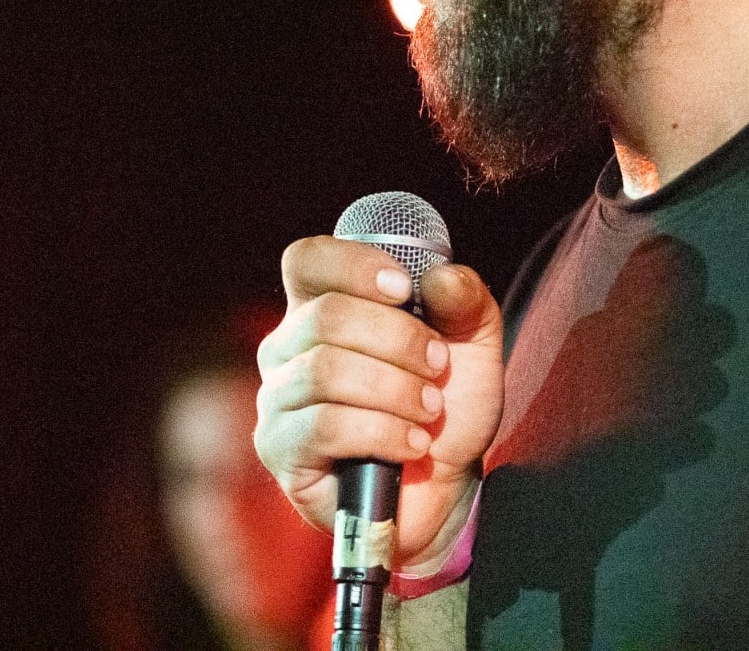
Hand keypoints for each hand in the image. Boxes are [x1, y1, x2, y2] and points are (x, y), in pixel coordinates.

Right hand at [254, 236, 503, 568]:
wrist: (446, 487)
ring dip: (394, 389)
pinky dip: (382, 431)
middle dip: (397, 339)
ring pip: (326, 370)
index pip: (307, 260)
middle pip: (326, 316)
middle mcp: (287, 348)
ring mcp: (277, 399)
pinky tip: (412, 443)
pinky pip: (324, 425)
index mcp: (321, 306)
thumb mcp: (471, 344)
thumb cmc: (446, 405)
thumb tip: (442, 276)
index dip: (352, 265)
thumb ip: (464, 301)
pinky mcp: (280, 449)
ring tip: (430, 410)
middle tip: (438, 366)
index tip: (405, 288)